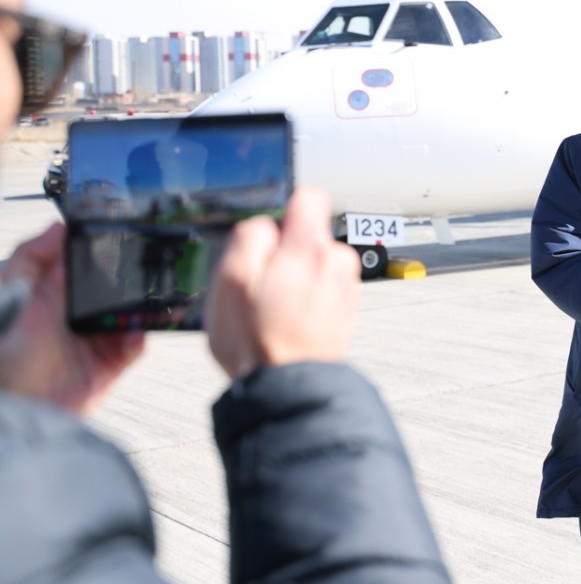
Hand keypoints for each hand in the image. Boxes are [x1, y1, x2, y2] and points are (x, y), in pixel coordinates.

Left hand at [0, 223, 143, 412]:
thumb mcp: (7, 293)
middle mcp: (76, 310)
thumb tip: (58, 227)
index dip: (104, 246)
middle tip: (141, 270)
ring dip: (141, 307)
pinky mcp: (109, 362)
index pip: (85, 259)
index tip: (122, 233)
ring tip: (141, 305)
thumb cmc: (3, 353)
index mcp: (53, 289)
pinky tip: (131, 335)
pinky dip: (139, 339)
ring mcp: (95, 335)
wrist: (17, 403)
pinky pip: (135, 344)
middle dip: (132, 277)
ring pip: (131, 312)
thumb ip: (30, 257)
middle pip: (116, 284)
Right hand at [205, 187, 359, 380]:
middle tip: (262, 286)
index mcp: (308, 247)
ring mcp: (345, 287)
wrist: (287, 386)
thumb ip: (250, 238)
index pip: (309, 197)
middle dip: (285, 253)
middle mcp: (336, 262)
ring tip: (274, 309)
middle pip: (309, 236)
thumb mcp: (230, 279)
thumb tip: (265, 224)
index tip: (270, 233)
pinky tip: (289, 321)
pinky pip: (322, 289)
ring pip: (315, 265)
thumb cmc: (256, 339)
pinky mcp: (347, 309)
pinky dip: (307, 299)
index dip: (284, 210)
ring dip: (296, 279)